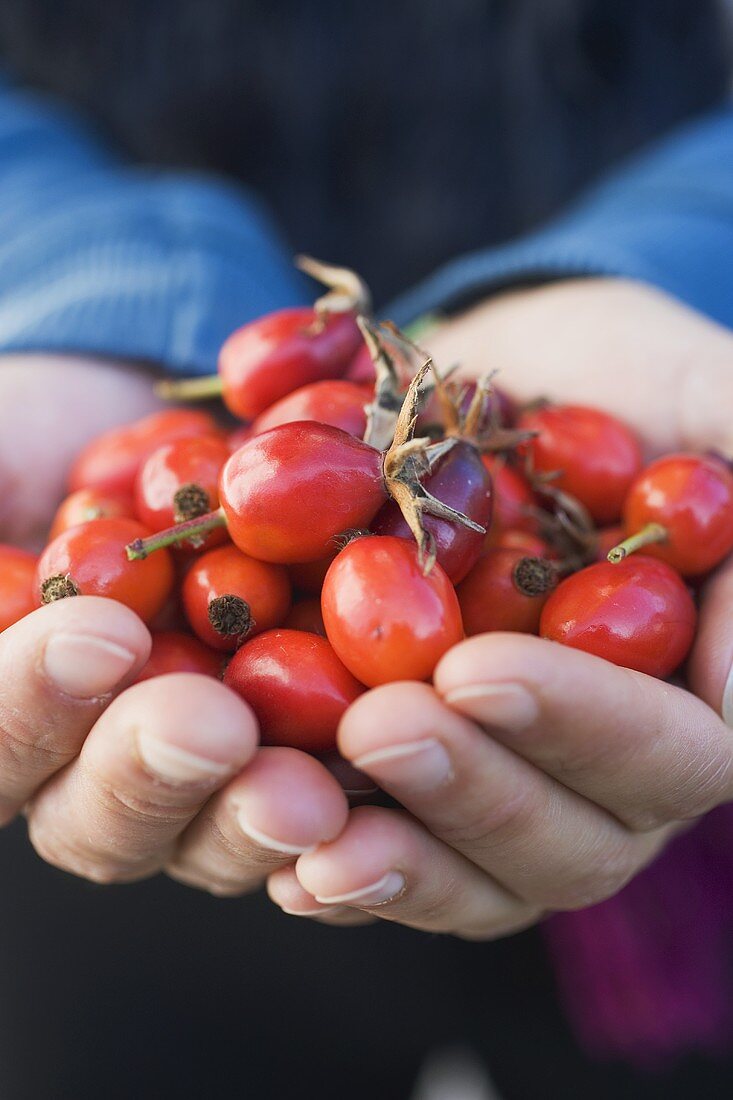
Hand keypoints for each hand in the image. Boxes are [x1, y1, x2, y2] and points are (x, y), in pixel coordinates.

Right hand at [0, 354, 349, 898]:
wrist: (160, 425)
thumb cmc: (34, 443)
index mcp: (10, 710)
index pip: (1, 737)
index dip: (34, 701)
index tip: (99, 632)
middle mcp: (96, 764)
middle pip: (108, 817)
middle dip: (154, 772)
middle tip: (211, 726)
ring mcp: (207, 769)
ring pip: (221, 833)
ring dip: (260, 814)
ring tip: (310, 792)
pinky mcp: (307, 746)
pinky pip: (333, 786)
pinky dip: (367, 791)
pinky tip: (408, 761)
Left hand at [265, 278, 732, 935]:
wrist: (487, 384)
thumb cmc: (613, 377)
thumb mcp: (699, 387)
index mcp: (695, 687)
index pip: (675, 747)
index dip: (584, 723)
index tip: (475, 670)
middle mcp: (617, 765)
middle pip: (576, 836)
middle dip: (474, 788)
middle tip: (375, 727)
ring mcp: (527, 787)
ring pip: (487, 874)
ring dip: (402, 854)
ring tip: (305, 822)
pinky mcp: (438, 787)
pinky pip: (404, 860)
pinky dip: (347, 869)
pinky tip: (284, 865)